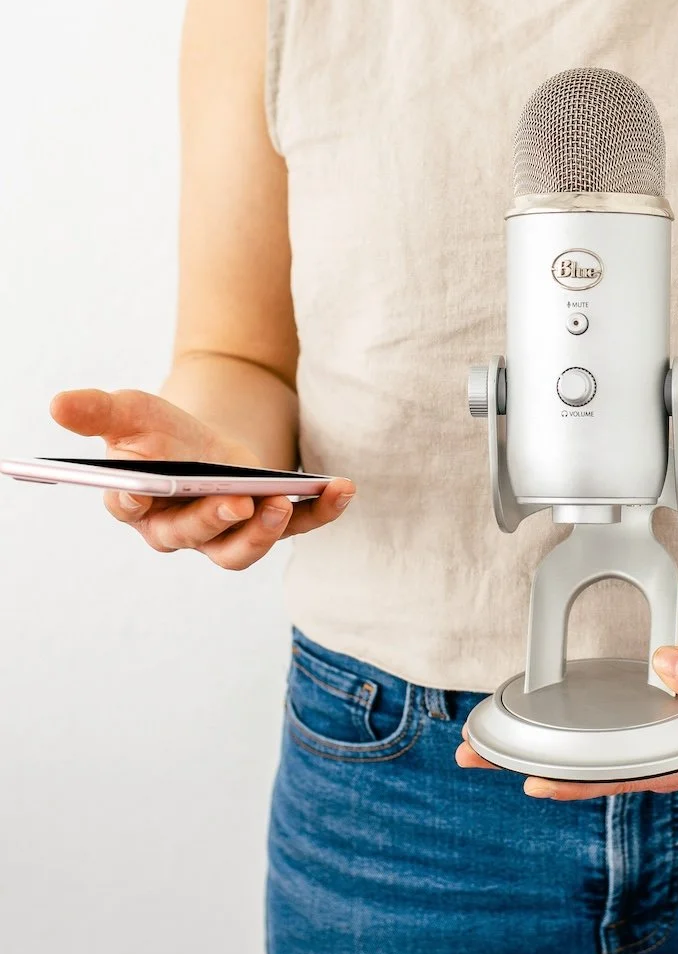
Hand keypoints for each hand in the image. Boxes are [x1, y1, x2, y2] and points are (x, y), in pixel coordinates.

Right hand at [49, 387, 355, 569]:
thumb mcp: (133, 411)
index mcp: (138, 505)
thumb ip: (98, 411)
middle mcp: (179, 529)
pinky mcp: (267, 524)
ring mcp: (227, 533)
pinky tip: (343, 489)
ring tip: (281, 502)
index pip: (133, 509)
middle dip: (214, 520)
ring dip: (263, 532)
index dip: (139, 502)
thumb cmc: (161, 433)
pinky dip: (321, 513)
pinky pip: (297, 526)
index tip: (145, 490)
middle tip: (237, 502)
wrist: (205, 441)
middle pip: (192, 535)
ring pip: (240, 550)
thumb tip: (58, 404)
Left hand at [455, 643, 677, 799]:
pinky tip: (552, 717)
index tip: (524, 778)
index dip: (571, 780)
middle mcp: (664, 756)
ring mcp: (659, 738)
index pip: (618, 778)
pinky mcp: (660, 716)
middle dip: (530, 762)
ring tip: (492, 738)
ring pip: (593, 748)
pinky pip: (609, 726)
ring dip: (544, 742)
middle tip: (472, 754)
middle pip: (589, 768)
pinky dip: (575, 723)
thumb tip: (664, 663)